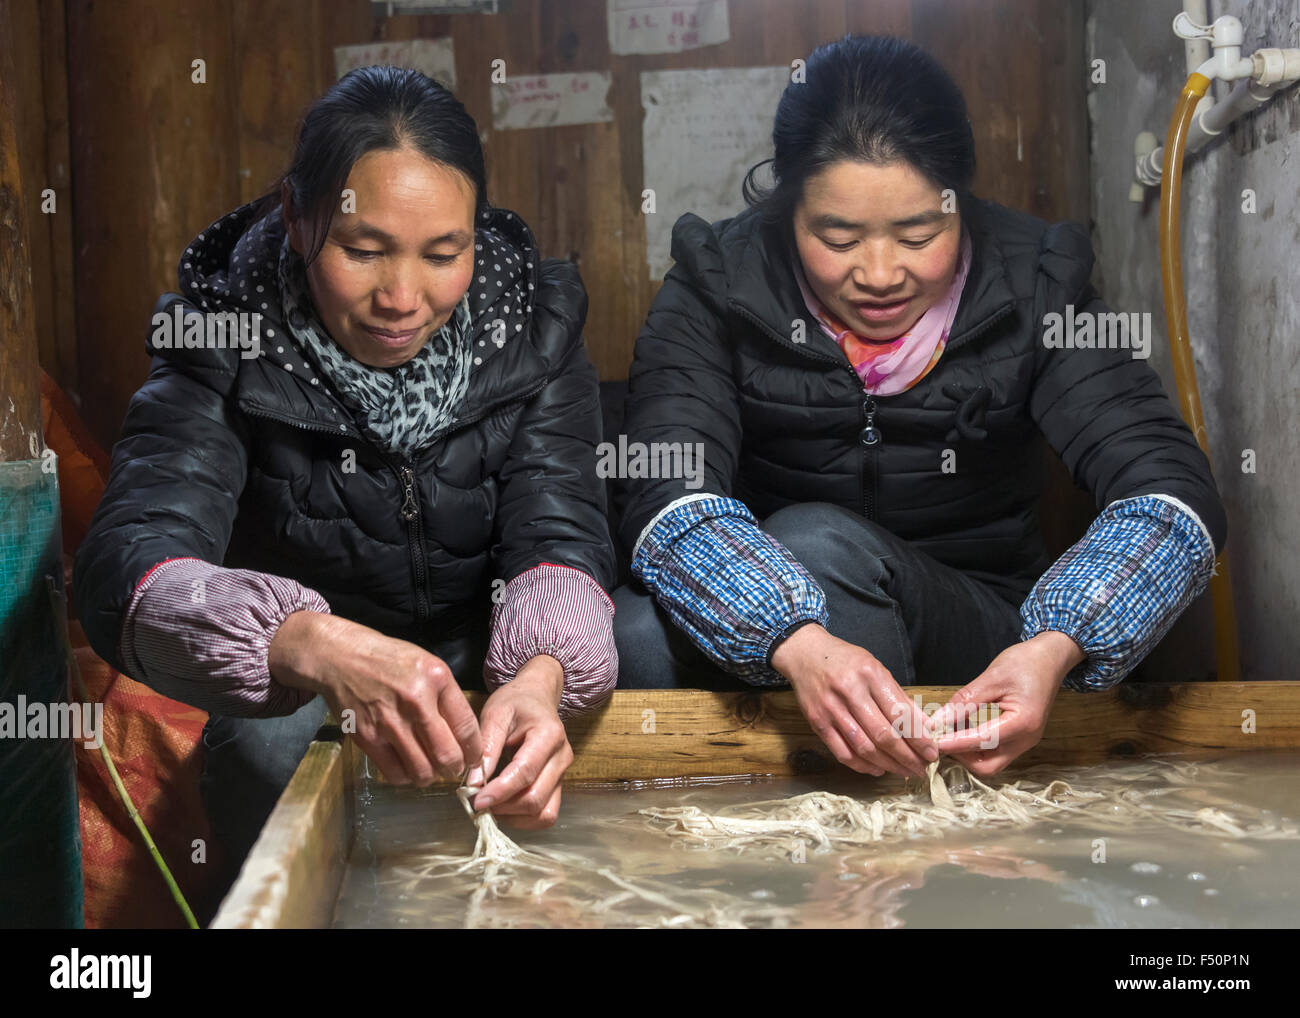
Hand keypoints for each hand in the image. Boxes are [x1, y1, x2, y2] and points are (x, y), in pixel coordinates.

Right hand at [268, 611, 480, 786]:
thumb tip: (464, 735)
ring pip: (422, 770)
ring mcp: (389, 721)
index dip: (474, 750)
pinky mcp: (367, 737)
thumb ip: (446, 697)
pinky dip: (405, 777)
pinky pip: (394, 773)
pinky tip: (407, 767)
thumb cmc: (388, 660)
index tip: (474, 758)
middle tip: (454, 769)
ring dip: (431, 776)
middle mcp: (415, 701)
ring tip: (430, 769)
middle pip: (447, 755)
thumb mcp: (427, 665)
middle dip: (455, 769)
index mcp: (436, 679)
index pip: (467, 727)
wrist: (341, 657)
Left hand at [471, 654, 572, 829]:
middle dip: (503, 807)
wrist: (536, 697)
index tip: (476, 800)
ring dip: (514, 817)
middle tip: (477, 803)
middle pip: (535, 798)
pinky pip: (546, 813)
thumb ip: (486, 747)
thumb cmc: (515, 702)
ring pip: (543, 812)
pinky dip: (524, 818)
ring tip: (490, 805)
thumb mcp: (495, 713)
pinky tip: (505, 806)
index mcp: (549, 734)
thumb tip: (474, 783)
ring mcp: (563, 773)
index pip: (525, 772)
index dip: (500, 791)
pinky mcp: (559, 785)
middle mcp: (562, 757)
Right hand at [771, 624, 936, 777]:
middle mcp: (849, 692)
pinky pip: (842, 753)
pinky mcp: (817, 722)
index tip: (932, 752)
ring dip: (888, 765)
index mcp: (869, 674)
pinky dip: (862, 766)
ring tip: (905, 771)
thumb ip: (899, 698)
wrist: (805, 653)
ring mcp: (831, 709)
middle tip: (921, 768)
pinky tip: (878, 769)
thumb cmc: (845, 660)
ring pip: (864, 748)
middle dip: (907, 757)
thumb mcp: (876, 668)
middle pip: (883, 735)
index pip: (899, 713)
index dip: (918, 738)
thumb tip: (925, 726)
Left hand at [931, 631, 1083, 777]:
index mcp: (1023, 723)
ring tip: (949, 731)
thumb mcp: (991, 677)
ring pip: (991, 762)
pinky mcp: (1021, 738)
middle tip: (941, 738)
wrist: (1050, 658)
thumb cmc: (1025, 663)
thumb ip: (965, 701)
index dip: (954, 743)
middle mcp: (1027, 739)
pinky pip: (996, 751)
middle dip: (962, 756)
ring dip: (968, 752)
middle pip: (988, 766)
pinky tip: (963, 729)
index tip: (933, 741)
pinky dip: (977, 746)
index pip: (982, 741)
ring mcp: (1025, 741)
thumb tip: (939, 719)